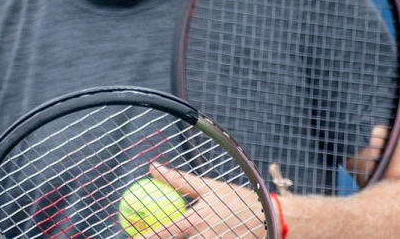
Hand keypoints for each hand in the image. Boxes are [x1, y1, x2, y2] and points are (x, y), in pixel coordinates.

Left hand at [129, 162, 270, 237]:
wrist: (270, 221)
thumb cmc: (238, 201)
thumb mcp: (210, 188)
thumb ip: (180, 181)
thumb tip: (154, 168)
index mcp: (197, 220)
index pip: (164, 230)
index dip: (145, 235)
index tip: (129, 235)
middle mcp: (202, 238)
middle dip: (157, 238)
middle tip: (141, 235)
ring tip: (174, 232)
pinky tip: (192, 237)